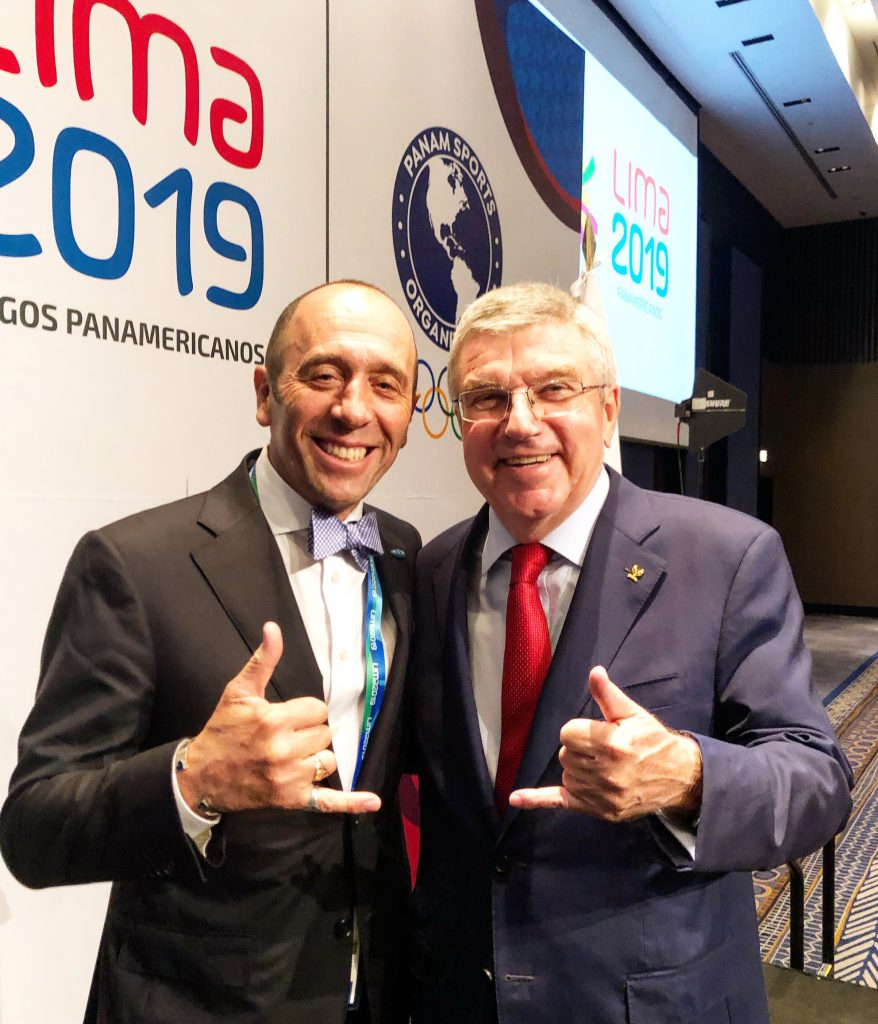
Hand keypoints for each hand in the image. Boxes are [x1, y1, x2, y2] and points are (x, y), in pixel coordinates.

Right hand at [178, 622, 380, 814]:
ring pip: (328, 761)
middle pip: (325, 734)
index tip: (288, 716)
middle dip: (310, 733)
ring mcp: (289, 777)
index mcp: (274, 720)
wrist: (201, 775)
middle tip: (286, 737)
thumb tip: (274, 628)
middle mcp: (284, 750)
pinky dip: (352, 802)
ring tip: (294, 757)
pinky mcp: (291, 800)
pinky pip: (327, 801)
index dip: (306, 712)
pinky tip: (373, 802)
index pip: (319, 710)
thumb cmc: (222, 730)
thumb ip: (262, 661)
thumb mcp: (239, 691)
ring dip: (317, 758)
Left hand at [509, 666, 701, 820]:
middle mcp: (606, 773)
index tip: (598, 731)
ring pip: (565, 774)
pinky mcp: (599, 811)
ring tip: (602, 766)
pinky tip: (515, 799)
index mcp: (613, 745)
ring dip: (576, 768)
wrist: (678, 778)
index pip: (568, 733)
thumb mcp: (634, 714)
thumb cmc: (654, 741)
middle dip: (579, 748)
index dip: (580, 730)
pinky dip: (536, 801)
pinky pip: (560, 803)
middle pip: (564, 754)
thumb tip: (594, 672)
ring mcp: (602, 796)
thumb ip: (609, 696)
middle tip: (603, 749)